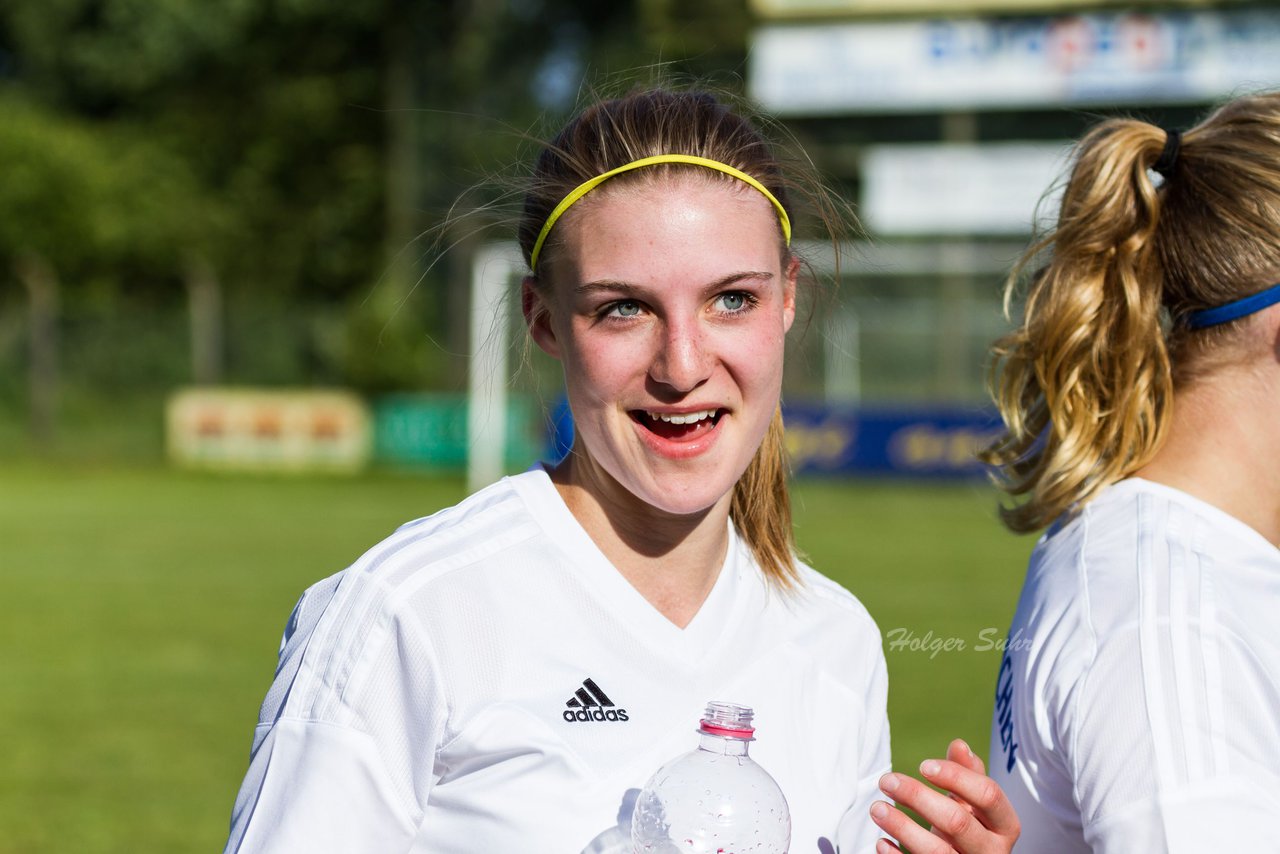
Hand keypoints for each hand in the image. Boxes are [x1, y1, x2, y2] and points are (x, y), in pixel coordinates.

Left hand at [868, 739, 1019, 853]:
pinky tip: (882, 841)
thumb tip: (959, 746)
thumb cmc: (972, 829)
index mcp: (1005, 826)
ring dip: (902, 827)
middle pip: (957, 822)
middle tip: (887, 781)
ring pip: (936, 851)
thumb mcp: (974, 803)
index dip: (956, 777)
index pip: (987, 795)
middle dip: (918, 797)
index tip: (924, 765)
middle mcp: (991, 851)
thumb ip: (968, 774)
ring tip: (877, 808)